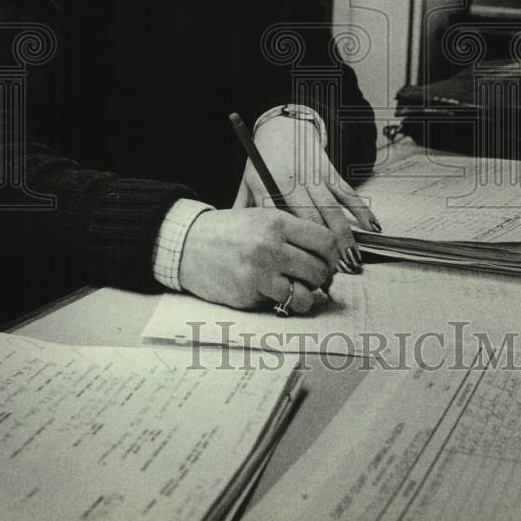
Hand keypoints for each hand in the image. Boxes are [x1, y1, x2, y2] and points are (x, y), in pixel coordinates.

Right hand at [178, 206, 336, 311]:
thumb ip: (291, 230)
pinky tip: (275, 293)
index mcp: (276, 221)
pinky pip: (282, 303)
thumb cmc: (227, 231)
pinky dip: (284, 302)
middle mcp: (270, 245)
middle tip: (314, 278)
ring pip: (306, 293)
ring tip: (298, 289)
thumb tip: (327, 252)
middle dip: (322, 277)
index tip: (329, 261)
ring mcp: (258, 271)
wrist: (187, 244)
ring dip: (307, 295)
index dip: (332, 255)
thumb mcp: (260, 217)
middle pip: (320, 269)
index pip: (325, 240)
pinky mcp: (248, 293)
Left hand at [234, 115, 380, 272]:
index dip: (290, 246)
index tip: (297, 268)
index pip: (279, 220)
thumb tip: (233, 241)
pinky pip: (348, 193)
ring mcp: (315, 176)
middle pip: (311, 220)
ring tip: (352, 260)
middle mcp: (294, 182)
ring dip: (345, 237)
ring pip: (333, 210)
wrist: (283, 127)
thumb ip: (244, 209)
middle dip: (323, 249)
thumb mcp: (248, 181)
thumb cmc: (263, 160)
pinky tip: (372, 227)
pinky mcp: (331, 171)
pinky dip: (362, 210)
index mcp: (269, 185)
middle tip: (331, 274)